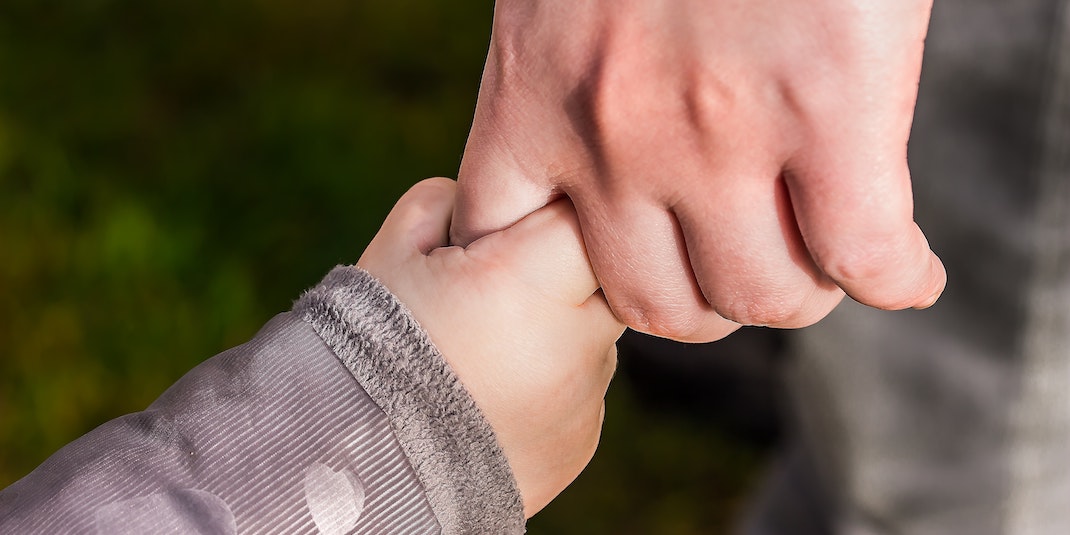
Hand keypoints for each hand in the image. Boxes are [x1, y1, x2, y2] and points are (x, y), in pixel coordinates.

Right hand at [358, 178, 623, 516]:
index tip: (511, 231)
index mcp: (528, 280)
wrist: (361, 469)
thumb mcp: (393, 253)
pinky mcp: (582, 439)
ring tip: (484, 351)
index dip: (547, 212)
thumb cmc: (368, 349)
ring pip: (593, 334)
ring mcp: (584, 396)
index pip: (583, 214)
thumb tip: (490, 201)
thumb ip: (451, 204)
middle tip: (497, 290)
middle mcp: (574, 340)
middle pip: (603, 275)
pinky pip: (580, 387)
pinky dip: (548, 382)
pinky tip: (491, 393)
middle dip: (560, 270)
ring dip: (555, 329)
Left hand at [452, 0, 945, 341]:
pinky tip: (907, 270)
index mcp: (536, 93)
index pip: (504, 244)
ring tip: (821, 263)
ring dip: (795, 292)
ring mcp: (718, 134)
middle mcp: (615, 136)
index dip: (558, 277)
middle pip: (654, 303)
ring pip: (757, 297)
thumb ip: (565, 72)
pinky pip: (864, 254)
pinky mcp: (827, 109)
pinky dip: (896, 279)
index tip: (610, 261)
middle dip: (704, 299)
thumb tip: (607, 138)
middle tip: (743, 266)